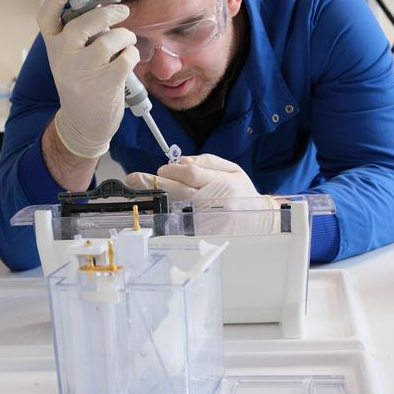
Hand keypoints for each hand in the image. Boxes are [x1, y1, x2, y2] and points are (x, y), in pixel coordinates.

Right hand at [37, 0, 138, 158]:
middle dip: (107, 12)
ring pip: (109, 40)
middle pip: (83, 23)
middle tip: (123, 10)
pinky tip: (129, 59)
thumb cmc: (83, 85)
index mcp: (54, 49)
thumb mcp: (71, 60)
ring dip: (124, 36)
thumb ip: (80, 37)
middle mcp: (64, 58)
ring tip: (126, 42)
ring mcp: (84, 71)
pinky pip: (125, 57)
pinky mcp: (106, 83)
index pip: (48, 16)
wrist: (84, 125)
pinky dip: (132, 54)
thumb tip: (102, 6)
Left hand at [125, 154, 280, 234]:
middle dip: (152, 182)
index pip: (189, 174)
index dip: (172, 170)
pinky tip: (151, 206)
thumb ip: (206, 162)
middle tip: (134, 178)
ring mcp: (204, 219)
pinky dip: (162, 212)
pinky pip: (176, 219)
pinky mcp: (199, 231)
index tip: (162, 167)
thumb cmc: (243, 193)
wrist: (258, 221)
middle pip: (175, 190)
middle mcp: (211, 202)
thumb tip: (180, 162)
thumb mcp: (232, 169)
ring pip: (172, 205)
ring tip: (136, 189)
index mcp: (220, 184)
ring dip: (153, 197)